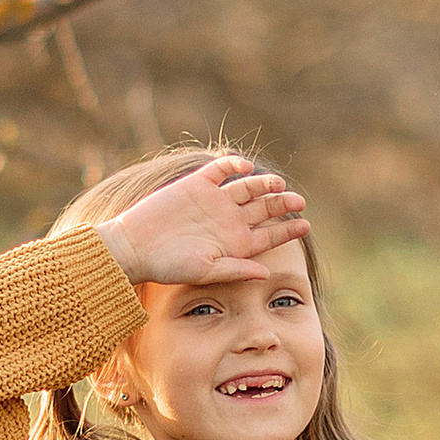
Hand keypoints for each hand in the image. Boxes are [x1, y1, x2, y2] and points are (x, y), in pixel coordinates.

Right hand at [97, 156, 308, 290]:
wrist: (134, 247)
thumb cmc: (169, 266)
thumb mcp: (205, 271)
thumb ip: (236, 269)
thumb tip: (266, 275)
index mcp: (235, 244)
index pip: (269, 235)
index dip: (288, 230)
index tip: (305, 225)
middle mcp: (228, 221)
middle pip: (263, 209)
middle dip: (282, 204)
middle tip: (298, 201)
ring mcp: (214, 201)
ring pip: (248, 188)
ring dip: (265, 184)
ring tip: (278, 183)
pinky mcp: (196, 185)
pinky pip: (220, 169)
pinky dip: (234, 165)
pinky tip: (246, 167)